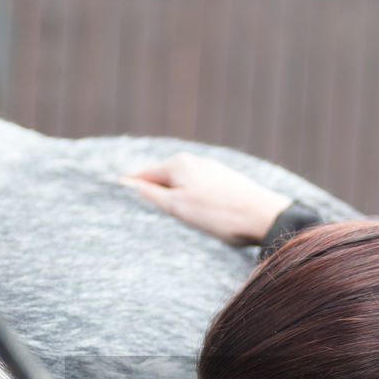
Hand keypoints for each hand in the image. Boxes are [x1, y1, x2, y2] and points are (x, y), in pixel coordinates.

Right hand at [120, 152, 291, 244]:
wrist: (264, 217)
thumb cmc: (219, 214)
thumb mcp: (178, 207)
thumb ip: (152, 194)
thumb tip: (129, 184)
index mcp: (178, 164)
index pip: (144, 174)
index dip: (130, 185)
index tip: (114, 190)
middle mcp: (194, 161)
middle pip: (163, 177)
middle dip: (152, 190)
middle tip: (137, 207)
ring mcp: (212, 170)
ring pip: (182, 183)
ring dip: (172, 195)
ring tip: (166, 213)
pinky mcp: (227, 181)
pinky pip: (198, 188)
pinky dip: (190, 198)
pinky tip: (194, 211)